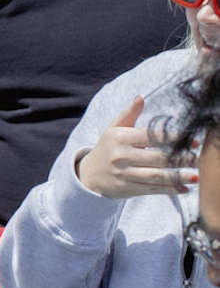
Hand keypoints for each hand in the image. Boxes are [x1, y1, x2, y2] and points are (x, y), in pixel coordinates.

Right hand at [74, 97, 194, 197]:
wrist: (88, 174)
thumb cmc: (107, 148)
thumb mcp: (113, 129)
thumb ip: (129, 114)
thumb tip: (140, 98)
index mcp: (120, 138)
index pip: (152, 137)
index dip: (174, 139)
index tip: (193, 141)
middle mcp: (122, 156)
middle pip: (158, 158)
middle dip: (181, 159)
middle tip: (199, 159)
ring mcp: (124, 174)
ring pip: (157, 175)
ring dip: (179, 176)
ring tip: (196, 176)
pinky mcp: (127, 189)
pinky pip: (152, 189)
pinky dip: (170, 189)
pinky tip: (184, 188)